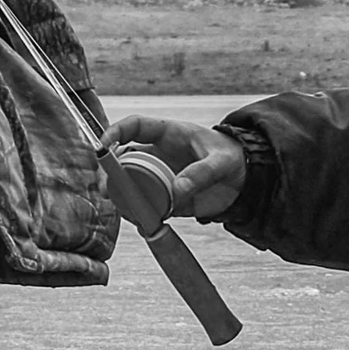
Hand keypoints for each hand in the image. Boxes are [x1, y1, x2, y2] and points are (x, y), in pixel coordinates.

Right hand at [107, 114, 244, 218]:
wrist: (245, 179)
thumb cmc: (232, 158)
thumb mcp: (221, 162)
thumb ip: (201, 173)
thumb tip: (177, 191)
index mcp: (168, 134)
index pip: (135, 126)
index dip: (116, 131)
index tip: (103, 146)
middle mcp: (158, 155)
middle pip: (124, 160)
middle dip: (111, 173)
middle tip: (105, 188)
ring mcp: (160, 178)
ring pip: (132, 185)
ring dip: (124, 197)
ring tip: (126, 209)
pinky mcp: (167, 199)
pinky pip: (148, 206)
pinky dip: (142, 216)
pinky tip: (143, 223)